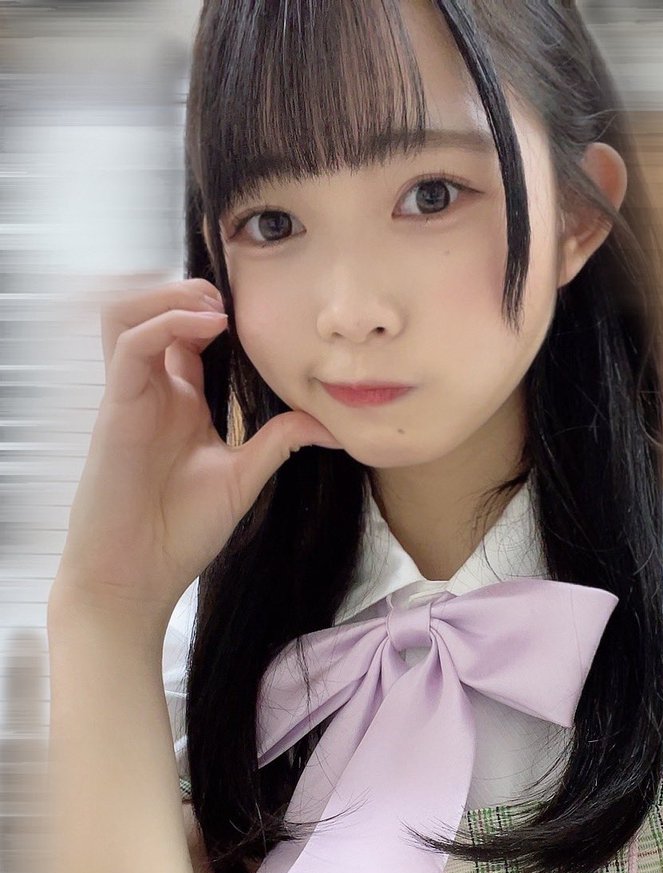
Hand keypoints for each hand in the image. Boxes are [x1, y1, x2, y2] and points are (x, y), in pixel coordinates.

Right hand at [51, 277, 339, 631]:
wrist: (138, 574)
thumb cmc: (180, 531)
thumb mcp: (243, 478)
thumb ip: (278, 442)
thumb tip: (330, 425)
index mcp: (181, 403)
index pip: (189, 335)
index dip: (216, 312)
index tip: (262, 314)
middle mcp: (153, 392)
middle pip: (154, 312)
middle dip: (191, 292)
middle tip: (237, 299)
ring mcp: (131, 397)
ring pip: (129, 315)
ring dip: (169, 298)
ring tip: (217, 306)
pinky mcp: (115, 408)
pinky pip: (129, 346)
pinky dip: (165, 323)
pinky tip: (207, 327)